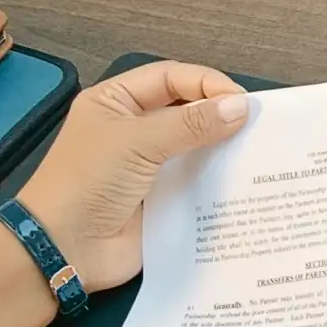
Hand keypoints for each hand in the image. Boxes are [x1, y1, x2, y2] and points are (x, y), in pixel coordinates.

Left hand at [14, 60, 249, 292]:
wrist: (66, 248)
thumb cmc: (89, 182)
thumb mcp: (137, 142)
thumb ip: (191, 123)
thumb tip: (242, 107)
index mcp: (116, 102)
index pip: (169, 78)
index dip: (206, 83)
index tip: (242, 100)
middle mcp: (134, 129)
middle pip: (186, 109)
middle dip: (219, 113)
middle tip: (258, 124)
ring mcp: (151, 164)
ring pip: (197, 145)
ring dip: (224, 146)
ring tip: (260, 149)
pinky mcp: (166, 196)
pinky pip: (199, 180)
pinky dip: (221, 178)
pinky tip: (248, 179)